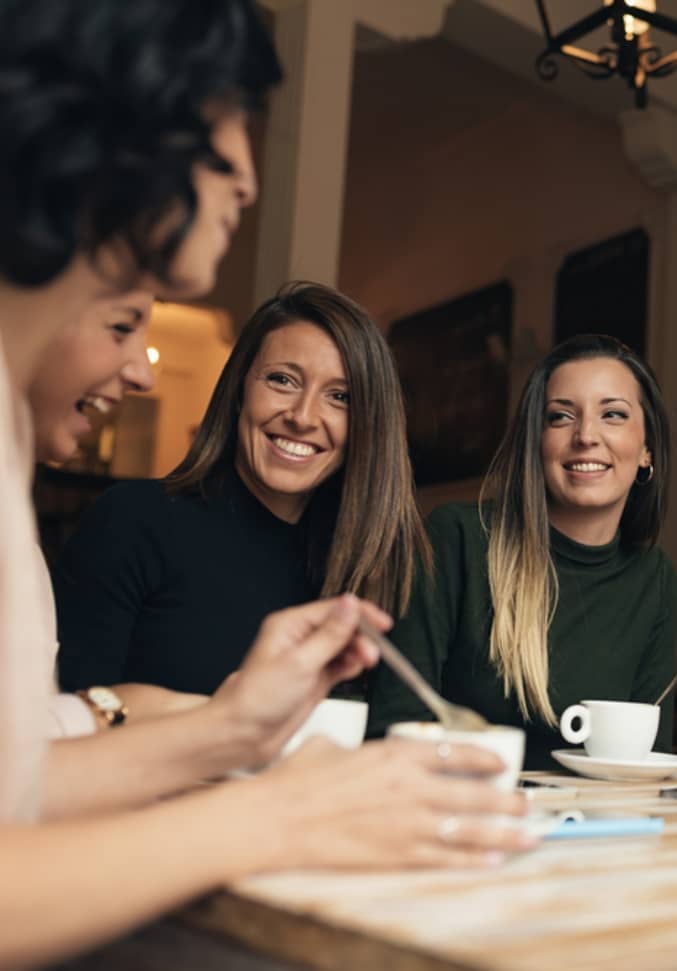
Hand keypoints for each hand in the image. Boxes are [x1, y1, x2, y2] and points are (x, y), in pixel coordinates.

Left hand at [213, 595, 389, 764]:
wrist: (244, 732)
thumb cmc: (258, 697)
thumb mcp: (300, 662)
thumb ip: (330, 634)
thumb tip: (350, 604)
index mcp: (290, 624)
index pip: (333, 609)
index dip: (360, 615)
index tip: (383, 624)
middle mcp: (300, 638)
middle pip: (342, 626)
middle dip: (361, 638)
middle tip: (372, 655)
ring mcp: (309, 658)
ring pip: (344, 646)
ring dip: (358, 652)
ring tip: (365, 664)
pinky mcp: (315, 678)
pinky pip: (341, 665)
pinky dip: (352, 667)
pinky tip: (354, 672)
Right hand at [245, 736, 536, 869]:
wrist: (278, 817)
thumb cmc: (299, 780)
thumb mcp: (333, 746)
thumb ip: (360, 751)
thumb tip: (361, 754)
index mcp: (394, 754)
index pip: (454, 752)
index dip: (483, 758)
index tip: (500, 762)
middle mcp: (409, 788)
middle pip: (472, 793)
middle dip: (505, 800)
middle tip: (525, 803)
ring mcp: (406, 824)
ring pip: (469, 829)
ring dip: (503, 833)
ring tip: (528, 835)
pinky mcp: (396, 855)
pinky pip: (446, 858)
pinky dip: (473, 860)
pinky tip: (493, 860)